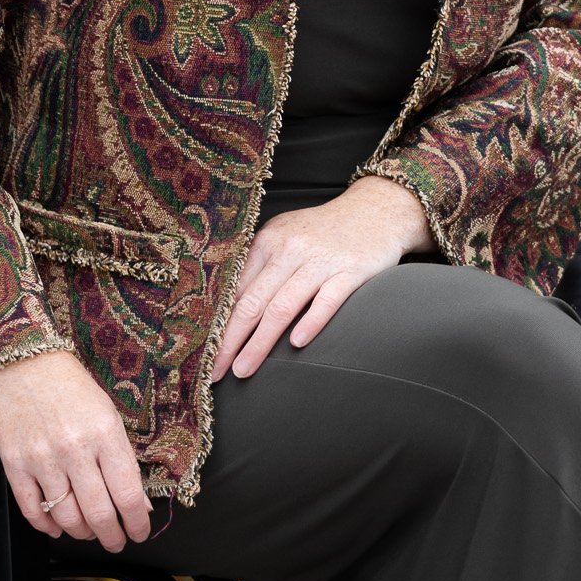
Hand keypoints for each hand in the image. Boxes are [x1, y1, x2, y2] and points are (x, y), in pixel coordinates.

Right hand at [0, 349, 152, 552]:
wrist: (23, 360)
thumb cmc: (69, 385)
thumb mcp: (108, 414)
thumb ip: (123, 459)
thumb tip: (139, 502)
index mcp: (105, 433)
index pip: (128, 494)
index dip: (138, 523)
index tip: (139, 532)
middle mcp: (75, 448)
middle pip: (99, 514)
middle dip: (112, 536)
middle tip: (116, 540)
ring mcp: (42, 459)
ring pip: (67, 518)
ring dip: (81, 533)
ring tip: (88, 530)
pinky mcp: (14, 465)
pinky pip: (33, 512)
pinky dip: (48, 527)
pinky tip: (57, 525)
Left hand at [211, 176, 433, 382]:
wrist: (376, 209)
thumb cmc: (324, 231)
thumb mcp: (287, 236)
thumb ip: (261, 266)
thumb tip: (229, 309)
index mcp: (269, 240)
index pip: (236, 289)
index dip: (217, 323)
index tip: (204, 351)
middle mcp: (291, 248)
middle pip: (252, 301)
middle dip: (229, 340)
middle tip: (214, 371)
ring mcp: (321, 260)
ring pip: (283, 306)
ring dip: (259, 343)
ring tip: (243, 369)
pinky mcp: (351, 270)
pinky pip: (327, 300)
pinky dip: (310, 322)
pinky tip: (296, 345)